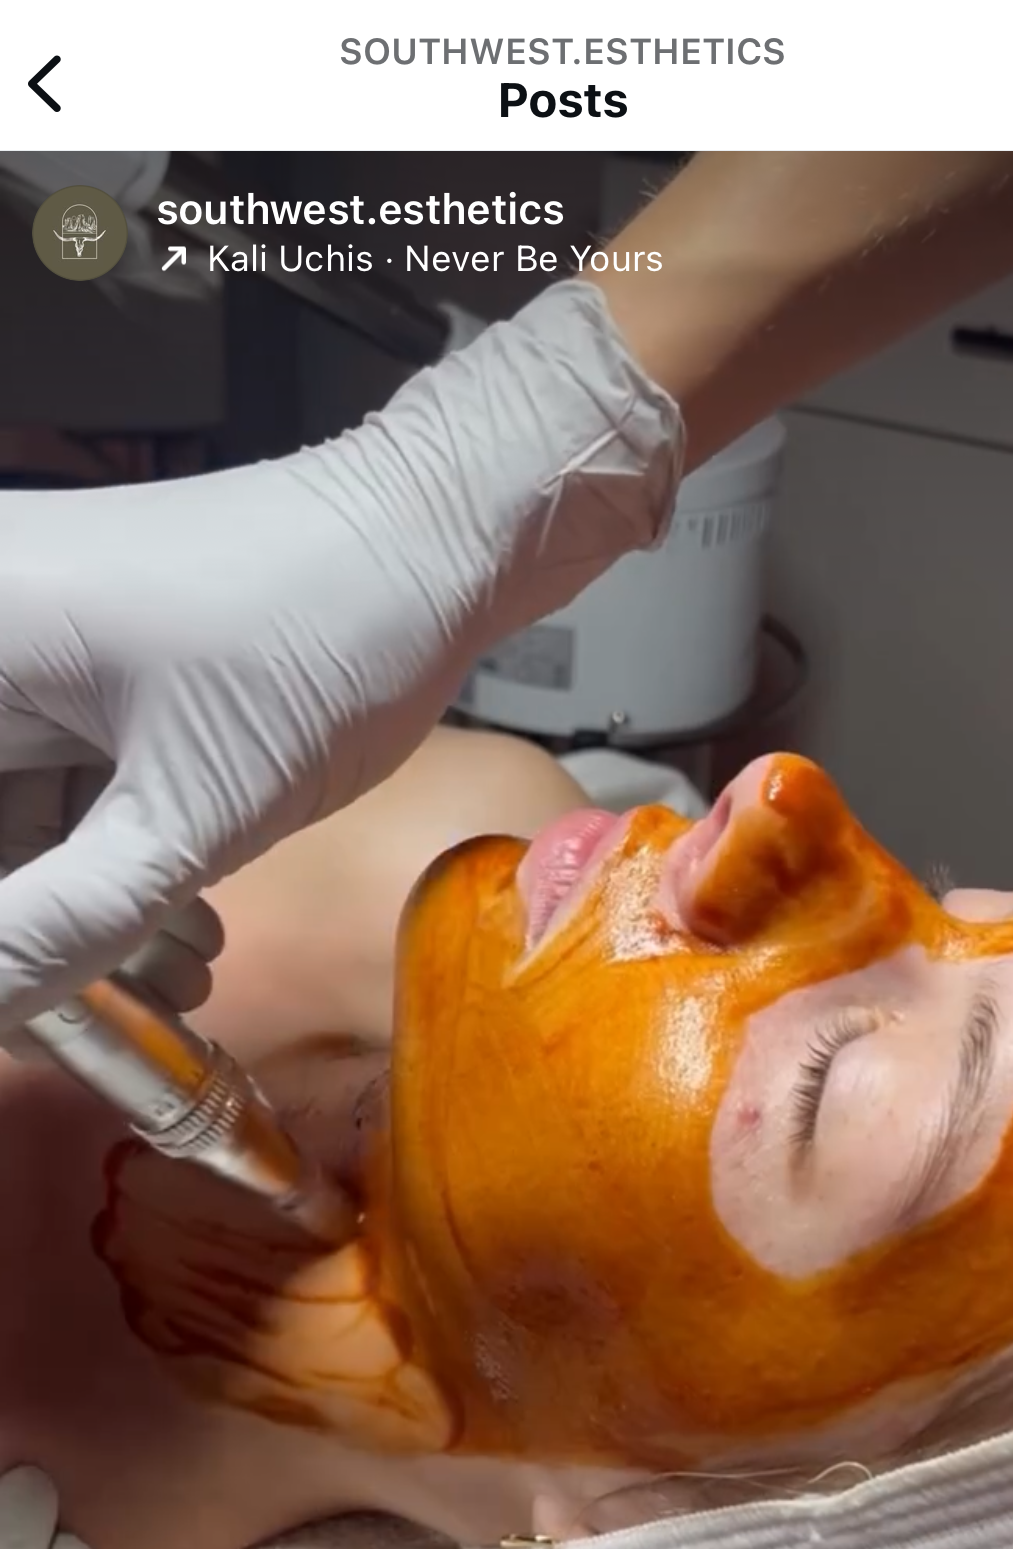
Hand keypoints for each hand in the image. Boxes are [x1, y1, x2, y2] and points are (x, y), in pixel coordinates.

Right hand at [0, 281, 680, 1025]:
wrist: (436, 532)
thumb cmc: (317, 630)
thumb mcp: (189, 811)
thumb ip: (63, 922)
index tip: (30, 990)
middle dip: (33, 927)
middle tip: (103, 1016)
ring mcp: (29, 631)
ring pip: (16, 811)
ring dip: (80, 909)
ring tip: (175, 982)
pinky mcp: (85, 652)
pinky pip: (57, 778)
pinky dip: (110, 857)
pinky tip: (181, 928)